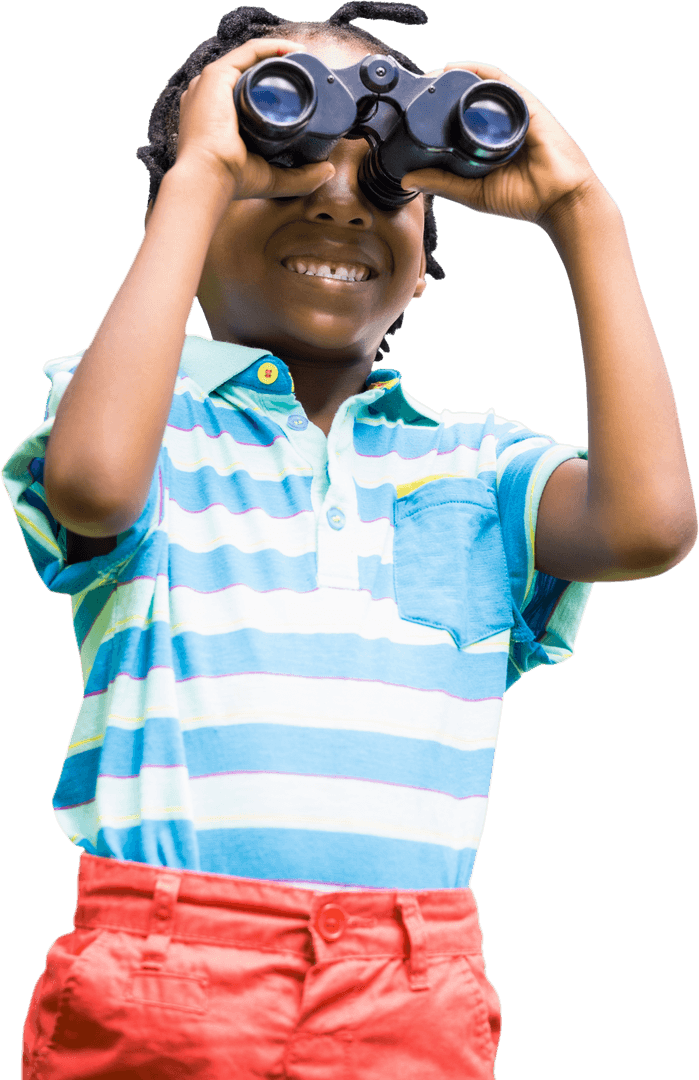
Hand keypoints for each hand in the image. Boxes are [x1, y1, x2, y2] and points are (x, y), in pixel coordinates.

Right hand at [173, 38, 334, 201]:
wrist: (210, 176)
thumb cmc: (231, 180)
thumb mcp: (272, 178)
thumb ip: (301, 178)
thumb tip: (327, 170)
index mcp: (217, 119)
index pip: (247, 95)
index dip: (275, 90)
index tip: (301, 91)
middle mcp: (211, 98)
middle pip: (250, 74)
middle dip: (279, 70)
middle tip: (307, 75)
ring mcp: (211, 85)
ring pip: (251, 60)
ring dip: (279, 55)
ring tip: (304, 59)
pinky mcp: (216, 76)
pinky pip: (249, 52)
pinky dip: (272, 47)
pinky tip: (293, 51)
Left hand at [402, 61, 602, 227]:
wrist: (559, 199)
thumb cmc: (522, 198)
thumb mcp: (472, 192)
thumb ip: (442, 184)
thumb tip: (408, 180)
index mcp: (486, 144)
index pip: (459, 120)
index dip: (437, 111)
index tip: (416, 108)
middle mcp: (498, 124)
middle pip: (468, 98)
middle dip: (444, 89)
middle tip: (421, 87)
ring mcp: (512, 112)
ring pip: (480, 86)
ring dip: (456, 76)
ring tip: (433, 76)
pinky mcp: (525, 104)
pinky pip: (499, 80)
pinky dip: (478, 70)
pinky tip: (457, 68)